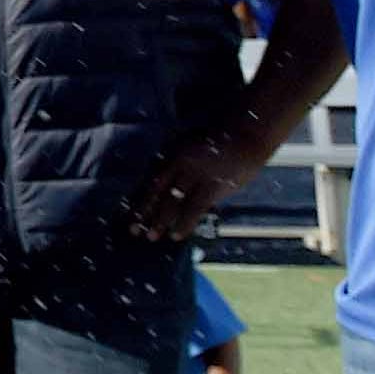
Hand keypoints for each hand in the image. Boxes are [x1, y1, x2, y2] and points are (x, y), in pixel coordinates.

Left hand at [125, 133, 265, 241]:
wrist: (246, 136)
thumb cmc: (218, 142)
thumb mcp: (190, 146)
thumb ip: (177, 164)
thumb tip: (163, 187)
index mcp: (173, 153)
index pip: (152, 180)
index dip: (140, 198)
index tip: (128, 214)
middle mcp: (180, 163)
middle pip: (158, 191)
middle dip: (144, 212)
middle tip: (133, 230)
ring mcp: (196, 174)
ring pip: (173, 201)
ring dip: (161, 220)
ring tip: (151, 237)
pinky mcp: (213, 185)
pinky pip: (195, 208)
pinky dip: (185, 222)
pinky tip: (177, 235)